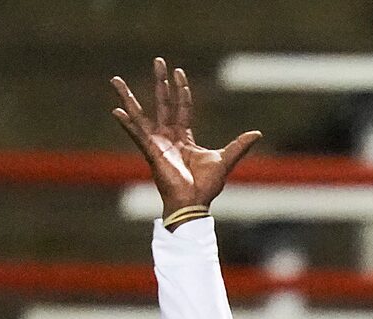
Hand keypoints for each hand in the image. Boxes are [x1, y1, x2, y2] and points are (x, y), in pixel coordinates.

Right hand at [111, 57, 261, 217]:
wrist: (194, 203)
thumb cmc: (206, 187)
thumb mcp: (225, 160)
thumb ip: (239, 146)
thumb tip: (257, 133)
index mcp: (184, 137)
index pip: (182, 107)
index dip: (181, 90)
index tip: (179, 72)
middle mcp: (168, 137)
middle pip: (163, 103)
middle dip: (161, 81)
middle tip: (158, 60)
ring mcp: (157, 143)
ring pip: (140, 115)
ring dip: (128, 98)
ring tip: (115, 80)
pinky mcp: (151, 152)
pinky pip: (136, 134)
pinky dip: (126, 124)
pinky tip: (115, 111)